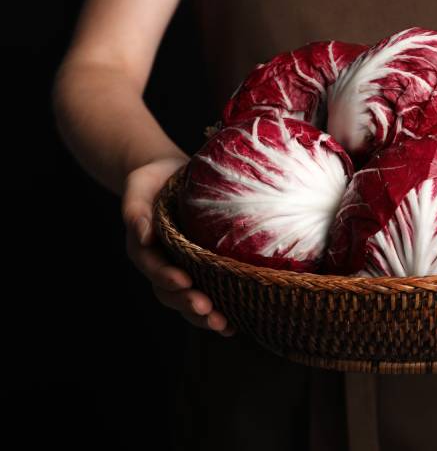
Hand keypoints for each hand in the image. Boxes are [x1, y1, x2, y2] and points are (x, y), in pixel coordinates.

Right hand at [121, 156, 236, 335]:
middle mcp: (161, 264)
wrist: (170, 176)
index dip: (166, 277)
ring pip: (187, 300)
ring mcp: (181, 269)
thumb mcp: (140, 186)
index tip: (184, 281)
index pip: (153, 266)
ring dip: (204, 316)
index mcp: (144, 247)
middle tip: (208, 311)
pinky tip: (235, 324)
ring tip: (223, 326)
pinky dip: (220, 310)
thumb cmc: (153, 180)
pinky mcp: (201, 270)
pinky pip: (208, 293)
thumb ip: (136, 211)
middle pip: (170, 292)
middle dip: (188, 304)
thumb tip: (143, 235)